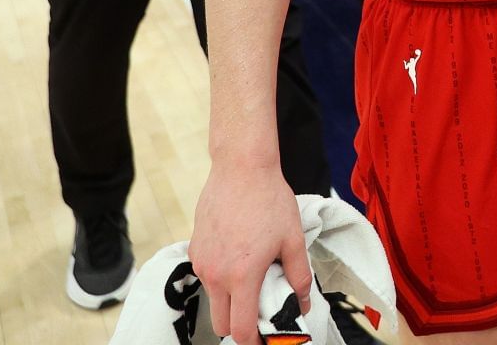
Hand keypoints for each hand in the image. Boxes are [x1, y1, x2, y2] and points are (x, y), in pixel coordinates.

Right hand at [190, 160, 312, 344]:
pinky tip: (240, 256)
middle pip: (222, 323)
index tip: (265, 340)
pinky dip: (222, 278)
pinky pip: (207, 276)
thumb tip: (302, 304)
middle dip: (240, 325)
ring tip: (254, 278)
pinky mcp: (194, 250)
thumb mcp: (292, 240)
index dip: (254, 342)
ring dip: (231, 300)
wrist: (241, 169)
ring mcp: (201, 263)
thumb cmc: (270, 201)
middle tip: (262, 312)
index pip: (240, 330)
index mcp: (242, 276)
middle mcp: (215, 274)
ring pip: (213, 299)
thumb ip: (298, 276)